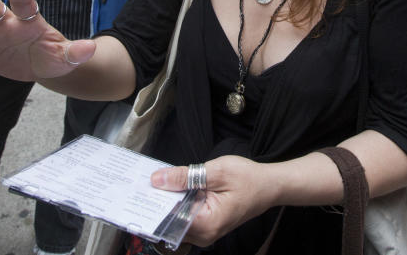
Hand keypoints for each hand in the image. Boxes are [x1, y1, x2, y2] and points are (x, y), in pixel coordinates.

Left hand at [151, 156, 276, 246]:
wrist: (270, 186)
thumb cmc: (249, 178)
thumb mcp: (216, 171)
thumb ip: (185, 176)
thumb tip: (157, 179)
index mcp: (207, 224)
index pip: (169, 219)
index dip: (152, 204)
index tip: (136, 190)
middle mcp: (204, 235)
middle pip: (170, 221)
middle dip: (155, 202)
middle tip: (139, 182)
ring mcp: (205, 232)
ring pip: (175, 219)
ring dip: (165, 202)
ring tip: (151, 183)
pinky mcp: (206, 225)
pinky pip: (184, 216)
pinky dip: (176, 203)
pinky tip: (168, 187)